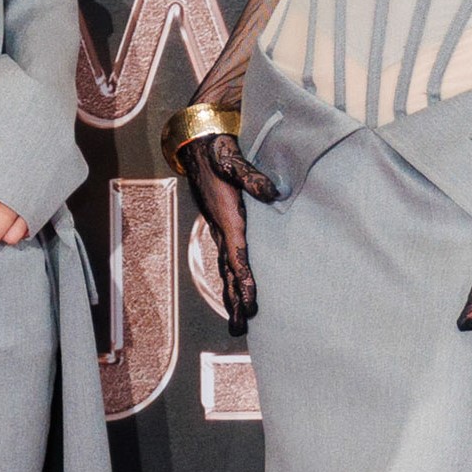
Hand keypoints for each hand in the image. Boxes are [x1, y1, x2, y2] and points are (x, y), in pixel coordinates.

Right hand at [174, 126, 278, 323]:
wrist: (198, 140)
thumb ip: (252, 176)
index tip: (252, 304)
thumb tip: (273, 193)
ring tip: (238, 322)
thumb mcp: (234, 158)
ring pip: (226, 269)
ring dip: (232, 295)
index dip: (245, 281)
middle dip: (235, 301)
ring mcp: (221, 228)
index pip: (237, 256)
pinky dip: (232, 278)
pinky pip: (228, 258)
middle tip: (241, 330)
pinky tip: (237, 289)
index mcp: (227, 217)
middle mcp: (222, 228)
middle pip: (229, 273)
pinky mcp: (224, 224)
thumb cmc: (218, 149)